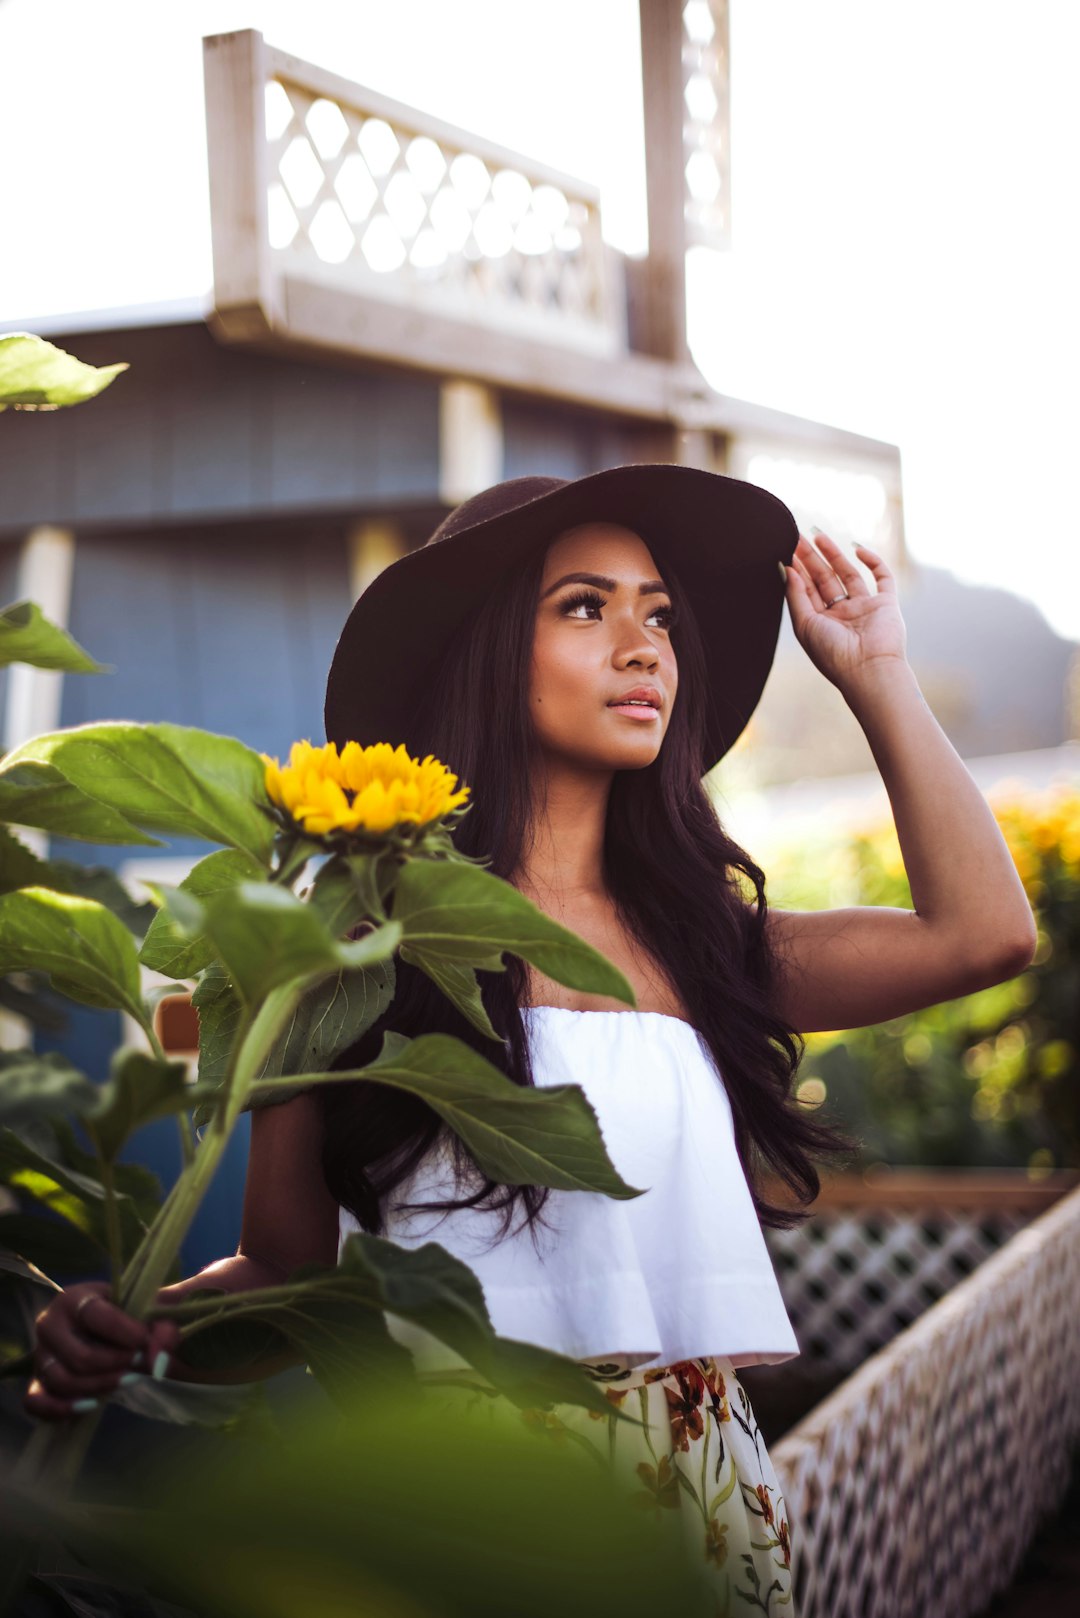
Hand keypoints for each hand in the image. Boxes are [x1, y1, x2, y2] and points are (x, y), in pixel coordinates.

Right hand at [24, 1280, 181, 1422]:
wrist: (107, 1331)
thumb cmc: (128, 1314)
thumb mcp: (148, 1308)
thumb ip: (163, 1322)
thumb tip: (161, 1354)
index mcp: (76, 1298)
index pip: (96, 1316)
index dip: (124, 1332)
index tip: (145, 1342)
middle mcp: (50, 1324)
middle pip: (80, 1356)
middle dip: (117, 1365)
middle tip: (140, 1364)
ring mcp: (41, 1354)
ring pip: (63, 1380)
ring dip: (99, 1386)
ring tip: (127, 1380)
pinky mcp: (36, 1381)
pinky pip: (36, 1401)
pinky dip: (60, 1409)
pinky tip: (90, 1406)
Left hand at [780, 531, 907, 691]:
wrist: (868, 669)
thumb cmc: (833, 654)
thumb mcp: (805, 625)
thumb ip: (795, 595)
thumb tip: (786, 568)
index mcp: (821, 623)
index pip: (806, 590)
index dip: (796, 570)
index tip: (785, 549)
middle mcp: (842, 614)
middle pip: (824, 579)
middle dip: (810, 558)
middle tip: (797, 536)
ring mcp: (865, 608)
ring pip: (848, 574)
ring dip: (834, 554)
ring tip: (818, 535)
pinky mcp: (886, 604)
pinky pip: (882, 577)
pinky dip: (872, 561)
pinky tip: (857, 548)